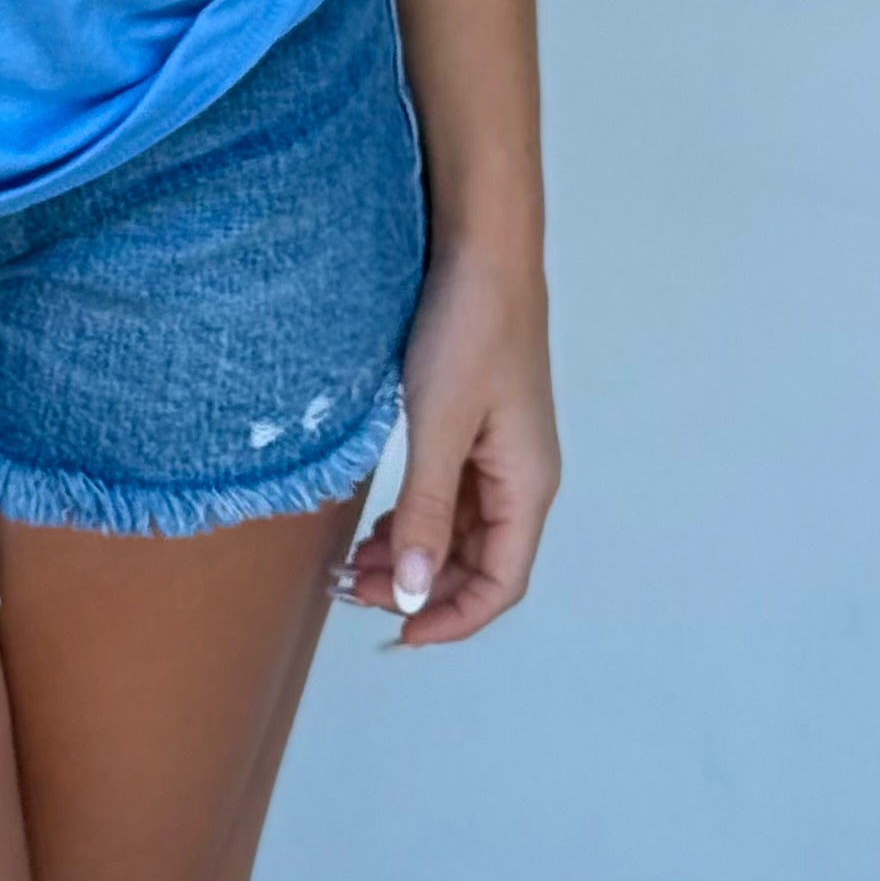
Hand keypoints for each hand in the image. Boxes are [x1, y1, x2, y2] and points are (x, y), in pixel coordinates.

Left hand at [339, 234, 558, 645]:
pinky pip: (450, 496)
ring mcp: (500, 452)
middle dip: (421, 587)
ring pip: (459, 532)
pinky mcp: (477, 427)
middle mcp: (521, 478)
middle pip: (478, 563)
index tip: (395, 632)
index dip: (451, 619)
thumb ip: (426, 511)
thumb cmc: (469, 329)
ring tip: (355, 563)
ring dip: (414, 555)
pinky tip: (378, 523)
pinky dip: (416, 518)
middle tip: (352, 588)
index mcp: (527, 485)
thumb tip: (415, 593)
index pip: (501, 584)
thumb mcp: (440, 425)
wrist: (481, 248)